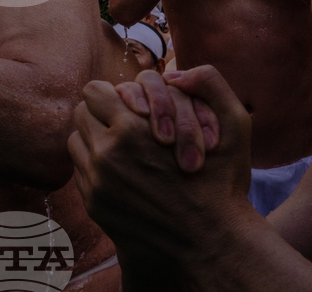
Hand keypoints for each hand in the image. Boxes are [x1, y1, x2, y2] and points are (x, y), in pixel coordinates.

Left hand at [68, 66, 252, 263]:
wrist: (211, 240)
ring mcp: (97, 183)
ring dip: (94, 138)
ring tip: (120, 145)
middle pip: (81, 114)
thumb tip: (177, 71)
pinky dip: (95, 166)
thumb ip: (211, 83)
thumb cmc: (222, 181)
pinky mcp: (94, 204)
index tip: (126, 103)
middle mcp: (107, 155)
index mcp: (132, 129)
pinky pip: (81, 171)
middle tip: (122, 121)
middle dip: (100, 113)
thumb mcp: (234, 125)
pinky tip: (122, 171)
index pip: (94, 91)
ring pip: (76, 141)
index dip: (111, 94)